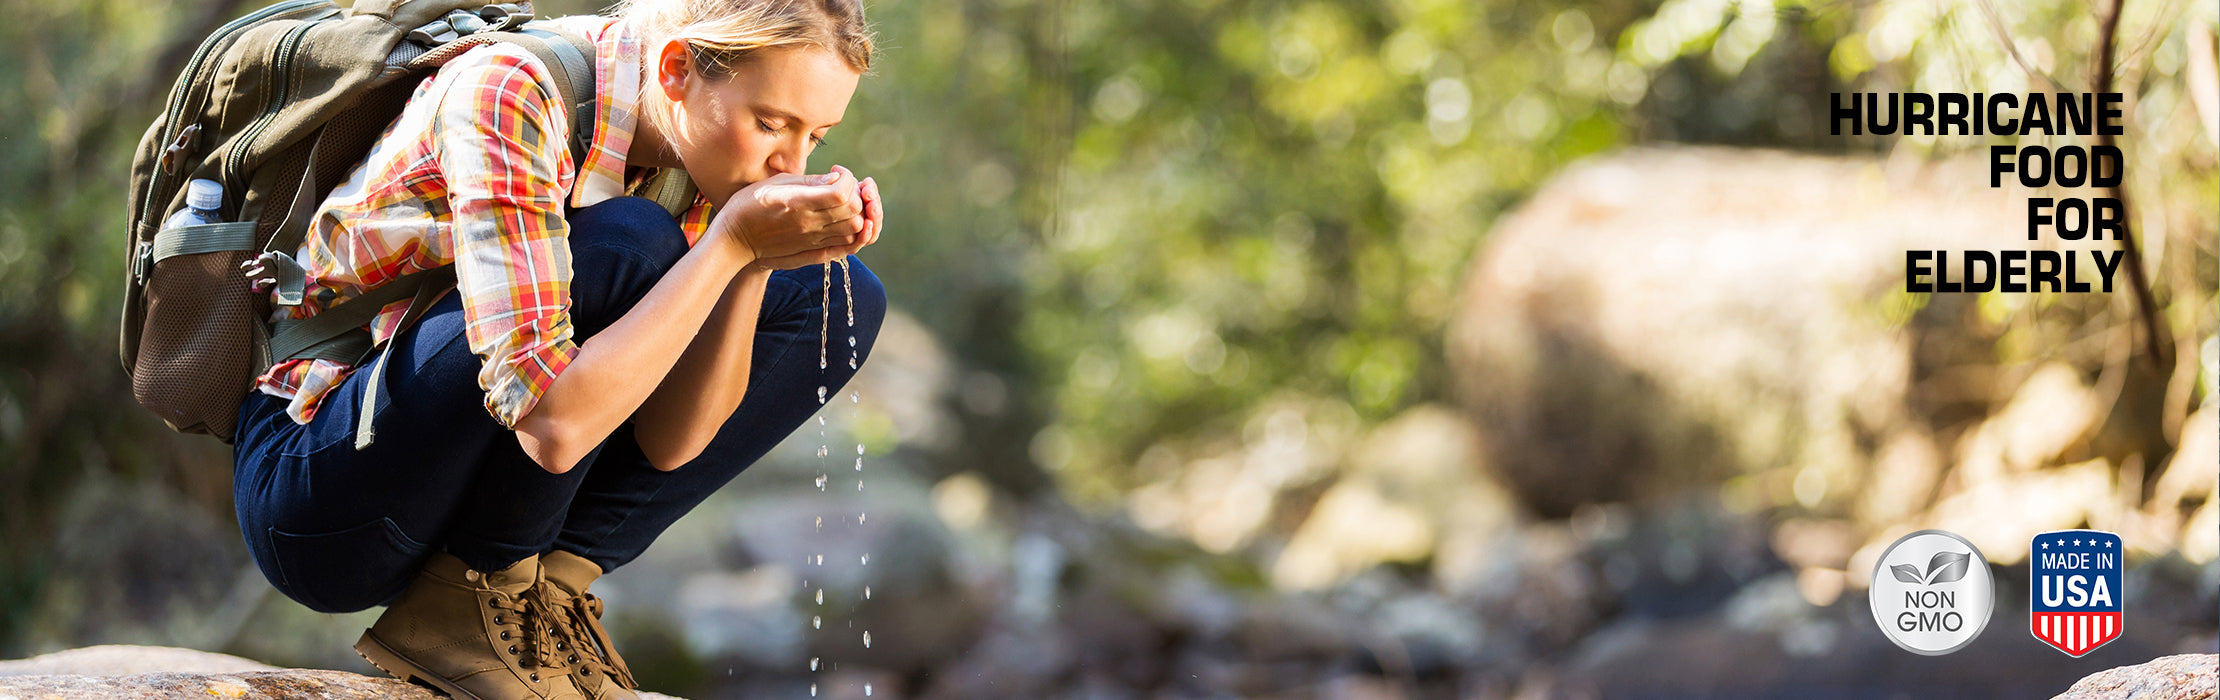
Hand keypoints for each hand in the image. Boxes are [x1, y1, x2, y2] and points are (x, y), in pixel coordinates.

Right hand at [747, 167, 883, 270]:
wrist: (734, 240)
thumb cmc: (750, 205)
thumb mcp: (775, 183)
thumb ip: (809, 181)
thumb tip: (837, 178)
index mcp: (798, 203)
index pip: (841, 192)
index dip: (848, 178)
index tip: (837, 171)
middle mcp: (809, 225)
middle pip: (854, 211)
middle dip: (857, 193)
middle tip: (845, 185)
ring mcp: (813, 241)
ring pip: (855, 230)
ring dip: (858, 213)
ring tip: (846, 202)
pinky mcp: (814, 253)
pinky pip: (846, 246)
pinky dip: (855, 233)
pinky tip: (847, 220)